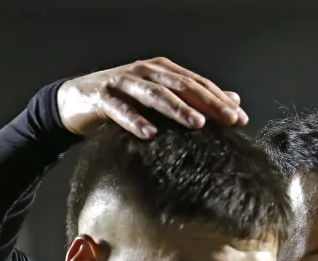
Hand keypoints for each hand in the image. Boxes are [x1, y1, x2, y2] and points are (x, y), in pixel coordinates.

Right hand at [57, 56, 248, 138]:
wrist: (76, 99)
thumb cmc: (123, 101)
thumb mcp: (160, 98)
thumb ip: (194, 98)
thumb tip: (233, 99)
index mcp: (163, 71)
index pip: (198, 84)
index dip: (220, 100)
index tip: (241, 119)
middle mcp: (146, 71)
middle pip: (182, 85)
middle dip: (208, 102)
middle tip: (229, 120)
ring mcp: (124, 82)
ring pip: (155, 94)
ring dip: (177, 109)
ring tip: (197, 124)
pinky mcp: (102, 97)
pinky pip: (121, 110)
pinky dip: (135, 121)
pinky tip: (150, 133)